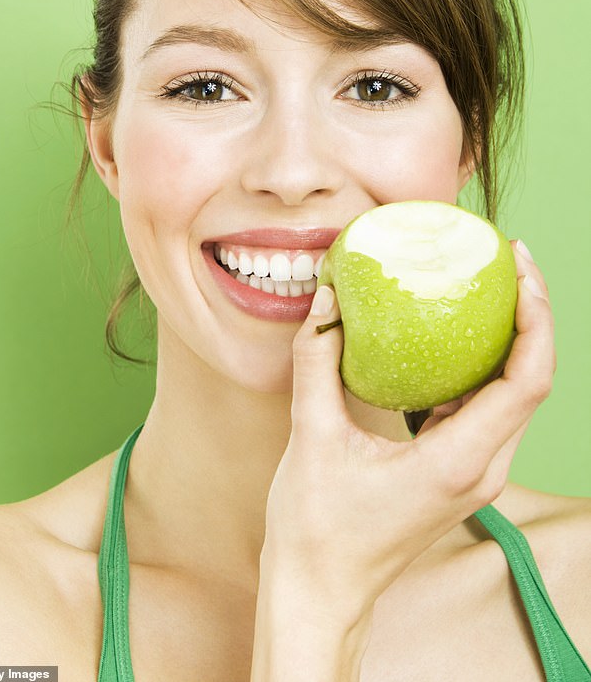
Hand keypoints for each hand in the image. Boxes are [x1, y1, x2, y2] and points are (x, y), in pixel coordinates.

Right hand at [261, 239, 554, 615]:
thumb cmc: (317, 526)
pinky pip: (485, 408)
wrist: (321, 589)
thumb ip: (317, 361)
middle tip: (505, 259)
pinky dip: (480, 365)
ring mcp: (475, 472)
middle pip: (533, 381)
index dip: (536, 317)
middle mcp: (482, 468)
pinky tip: (451, 333)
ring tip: (485, 284)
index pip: (528, 379)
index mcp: (459, 460)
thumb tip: (326, 300)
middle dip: (531, 314)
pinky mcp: (458, 471)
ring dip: (510, 337)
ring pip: (514, 394)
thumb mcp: (310, 435)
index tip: (519, 267)